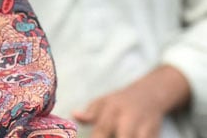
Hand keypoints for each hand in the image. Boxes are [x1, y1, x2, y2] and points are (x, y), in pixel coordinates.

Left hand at [72, 65, 190, 137]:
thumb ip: (89, 113)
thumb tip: (75, 115)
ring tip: (116, 136)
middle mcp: (130, 119)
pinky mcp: (155, 135)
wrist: (149, 95)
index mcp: (114, 110)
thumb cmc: (119, 102)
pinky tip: (130, 137)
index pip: (102, 129)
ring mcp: (145, 128)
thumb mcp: (103, 102)